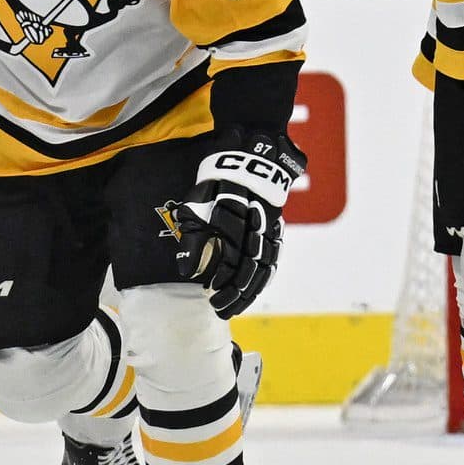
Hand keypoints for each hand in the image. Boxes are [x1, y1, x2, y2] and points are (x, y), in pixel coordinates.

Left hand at [167, 129, 302, 317]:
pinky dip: (265, 276)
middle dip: (235, 294)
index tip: (211, 300)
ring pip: (263, 268)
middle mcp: (253, 231)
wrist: (250, 154)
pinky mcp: (277, 227)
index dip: (221, 286)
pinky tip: (256, 287)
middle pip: (247, 272)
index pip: (229, 266)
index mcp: (232, 226)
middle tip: (222, 310)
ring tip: (238, 306)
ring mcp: (268, 229)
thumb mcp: (196, 205)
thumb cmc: (216, 181)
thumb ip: (192, 240)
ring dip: (250, 290)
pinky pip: (273, 257)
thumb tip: (186, 272)